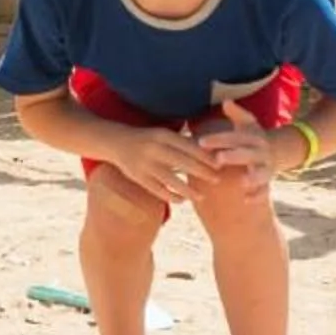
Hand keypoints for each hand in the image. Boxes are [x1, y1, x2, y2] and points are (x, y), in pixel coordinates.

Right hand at [101, 122, 217, 206]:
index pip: (188, 146)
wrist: (115, 141)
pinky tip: (182, 200)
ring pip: (171, 180)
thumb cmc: (146, 138)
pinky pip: (158, 190)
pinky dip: (171, 197)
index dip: (204, 156)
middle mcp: (154, 148)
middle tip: (217, 180)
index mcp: (162, 135)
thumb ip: (182, 141)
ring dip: (188, 190)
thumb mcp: (163, 134)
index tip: (219, 163)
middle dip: (201, 172)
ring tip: (202, 197)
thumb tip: (209, 149)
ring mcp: (145, 164)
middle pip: (182, 162)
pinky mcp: (138, 177)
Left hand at [193, 100, 276, 196]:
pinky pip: (265, 190)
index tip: (201, 142)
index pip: (234, 137)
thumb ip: (236, 113)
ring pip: (261, 173)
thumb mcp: (247, 123)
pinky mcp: (268, 181)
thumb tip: (226, 100)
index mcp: (253, 137)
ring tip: (243, 182)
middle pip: (247, 154)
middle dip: (233, 156)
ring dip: (253, 177)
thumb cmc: (252, 137)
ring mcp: (266, 167)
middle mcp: (261, 151)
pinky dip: (258, 195)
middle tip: (218, 159)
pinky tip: (246, 200)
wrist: (277, 151)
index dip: (218, 139)